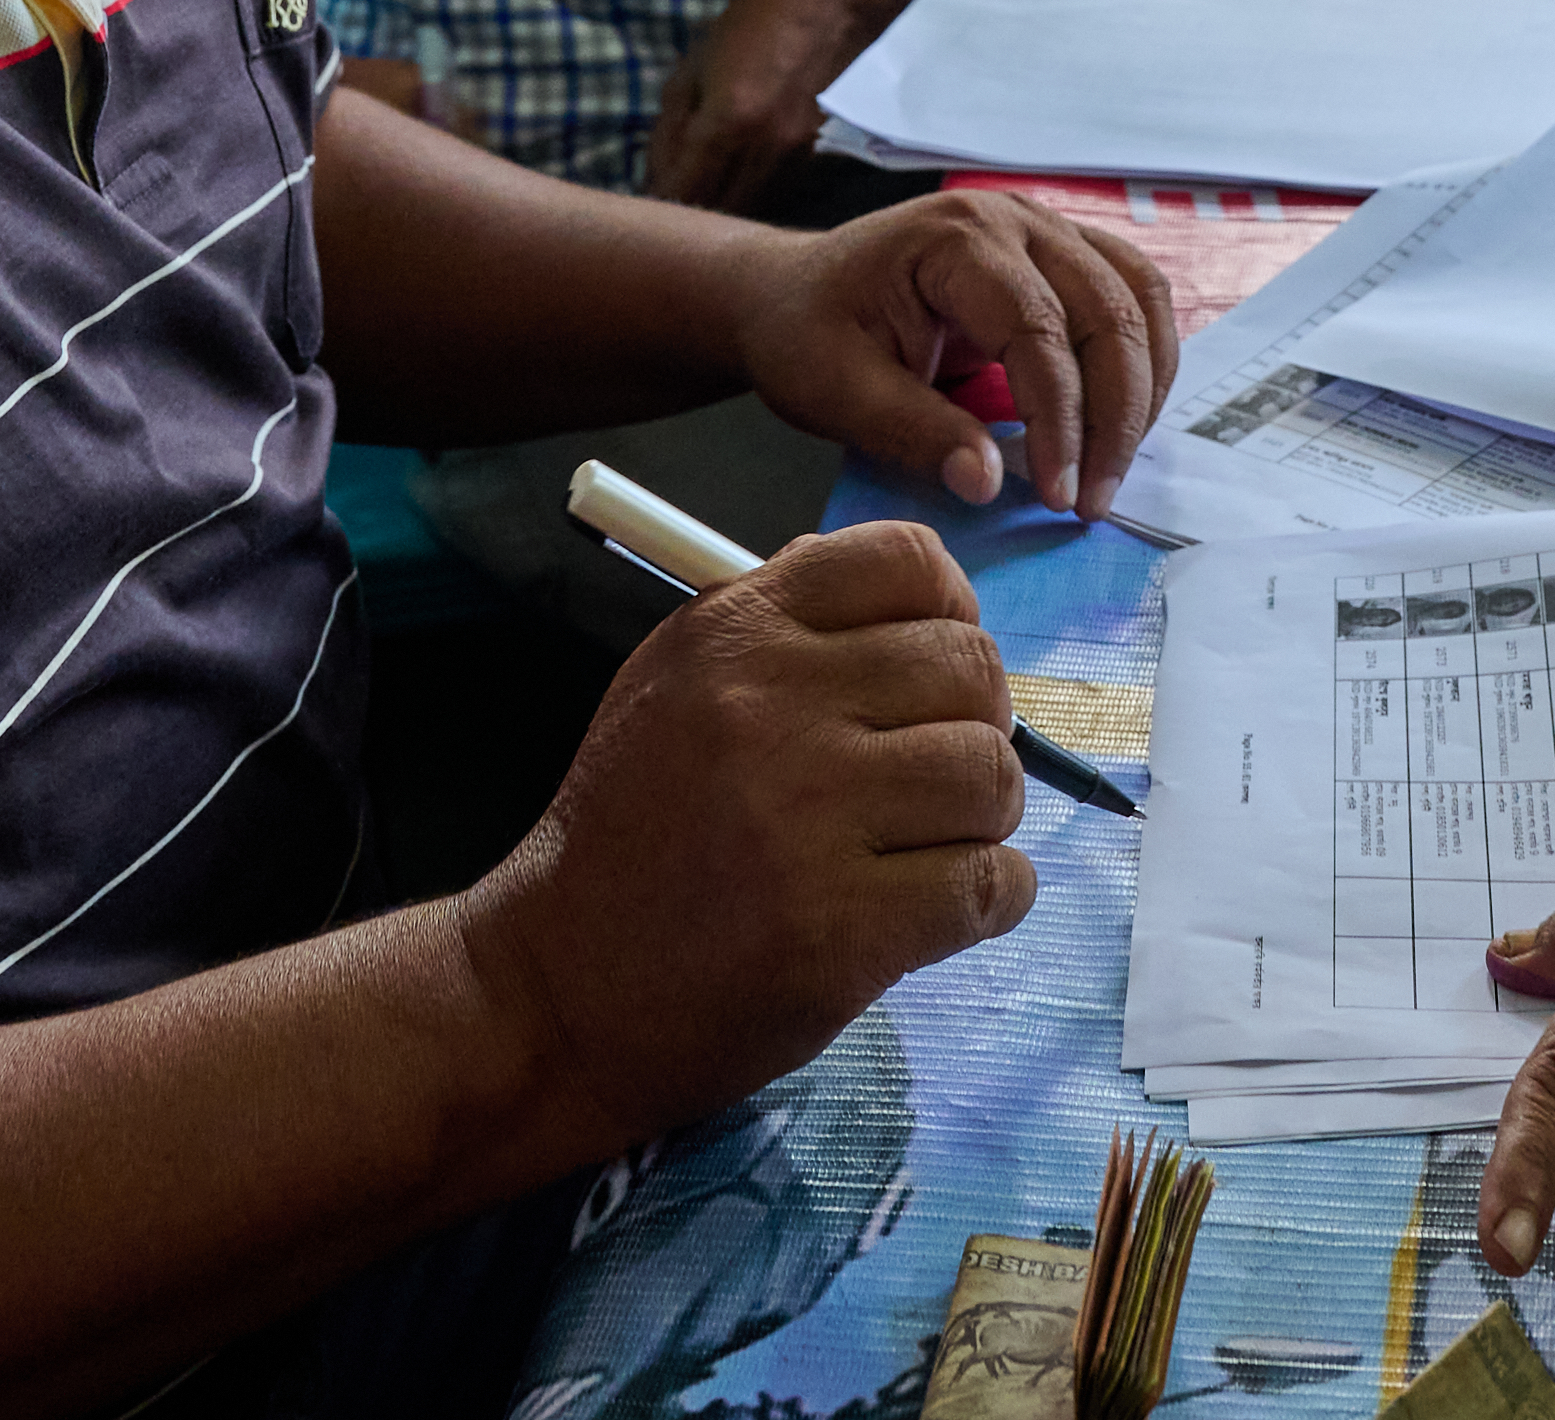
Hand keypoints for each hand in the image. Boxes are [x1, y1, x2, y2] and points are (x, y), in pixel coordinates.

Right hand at [456, 521, 1035, 1152]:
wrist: (557, 991)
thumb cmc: (629, 835)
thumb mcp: (672, 686)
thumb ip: (779, 624)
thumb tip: (915, 586)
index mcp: (735, 635)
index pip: (907, 562)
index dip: (954, 609)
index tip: (943, 666)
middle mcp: (773, 709)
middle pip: (972, 670)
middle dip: (980, 724)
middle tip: (938, 776)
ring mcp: (810, 822)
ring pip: (993, 778)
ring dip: (985, 818)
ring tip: (934, 845)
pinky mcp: (843, 931)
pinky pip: (993, 885)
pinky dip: (997, 898)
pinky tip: (946, 908)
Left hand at [649, 0, 842, 215]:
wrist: (833, 4)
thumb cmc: (755, 23)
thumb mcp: (696, 65)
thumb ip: (671, 126)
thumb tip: (655, 174)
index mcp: (727, 124)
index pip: (683, 193)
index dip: (660, 202)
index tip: (645, 199)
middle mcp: (763, 153)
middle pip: (716, 213)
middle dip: (688, 209)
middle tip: (670, 195)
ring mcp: (794, 160)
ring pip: (747, 210)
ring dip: (720, 206)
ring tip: (700, 185)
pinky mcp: (814, 159)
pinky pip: (772, 194)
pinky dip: (748, 194)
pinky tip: (735, 175)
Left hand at [732, 186, 1183, 515]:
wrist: (789, 292)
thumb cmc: (804, 334)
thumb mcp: (836, 391)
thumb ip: (915, 433)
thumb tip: (990, 484)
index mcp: (957, 239)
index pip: (1039, 330)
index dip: (1060, 420)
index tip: (1059, 498)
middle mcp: (1016, 218)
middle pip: (1109, 312)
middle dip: (1115, 417)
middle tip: (1092, 501)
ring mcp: (1046, 228)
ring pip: (1140, 300)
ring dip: (1142, 389)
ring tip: (1110, 469)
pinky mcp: (1062, 252)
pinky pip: (1135, 295)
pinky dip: (1144, 361)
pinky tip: (1122, 420)